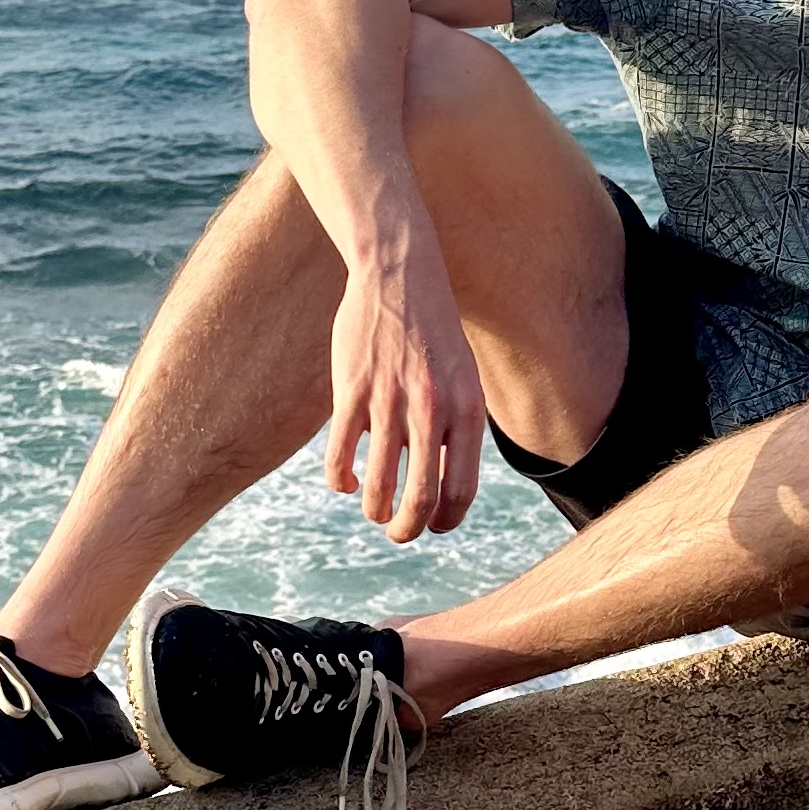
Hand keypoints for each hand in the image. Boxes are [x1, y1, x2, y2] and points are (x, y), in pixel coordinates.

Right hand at [327, 245, 487, 541]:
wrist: (400, 276)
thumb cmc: (434, 335)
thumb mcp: (464, 378)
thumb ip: (457, 428)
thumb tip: (442, 485)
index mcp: (467, 409)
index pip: (461, 489)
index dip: (447, 519)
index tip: (435, 527)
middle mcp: (433, 409)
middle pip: (421, 497)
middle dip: (409, 529)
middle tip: (400, 534)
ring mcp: (390, 401)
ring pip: (379, 484)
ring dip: (375, 511)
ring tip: (374, 513)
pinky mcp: (352, 391)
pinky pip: (341, 456)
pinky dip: (341, 481)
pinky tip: (344, 483)